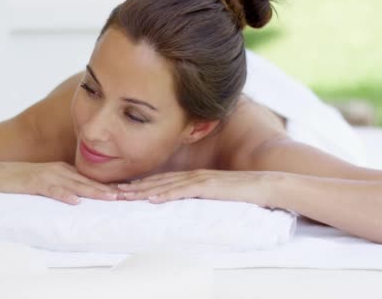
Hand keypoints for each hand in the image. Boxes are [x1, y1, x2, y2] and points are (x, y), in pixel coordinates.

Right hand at [0, 161, 117, 204]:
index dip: (108, 186)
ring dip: (93, 191)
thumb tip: (80, 197)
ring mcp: (46, 176)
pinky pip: (51, 190)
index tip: (126, 193)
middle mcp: (58, 171)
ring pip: (74, 184)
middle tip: (127, 196)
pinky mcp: (32, 183)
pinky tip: (75, 201)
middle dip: (108, 189)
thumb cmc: (19, 181)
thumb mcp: (45, 182)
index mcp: (62, 171)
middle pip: (87, 181)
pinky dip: (63, 195)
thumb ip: (62, 186)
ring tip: (110, 198)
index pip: (89, 180)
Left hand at [116, 169, 270, 205]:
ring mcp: (201, 180)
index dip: (141, 185)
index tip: (122, 190)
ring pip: (165, 185)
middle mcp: (193, 176)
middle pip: (158, 182)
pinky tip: (152, 199)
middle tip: (113, 192)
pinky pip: (183, 191)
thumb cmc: (246, 192)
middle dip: (134, 187)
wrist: (269, 186)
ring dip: (143, 191)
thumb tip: (188, 205)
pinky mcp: (209, 186)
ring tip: (123, 195)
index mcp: (194, 178)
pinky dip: (166, 194)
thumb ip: (203, 196)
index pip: (162, 181)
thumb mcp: (218, 194)